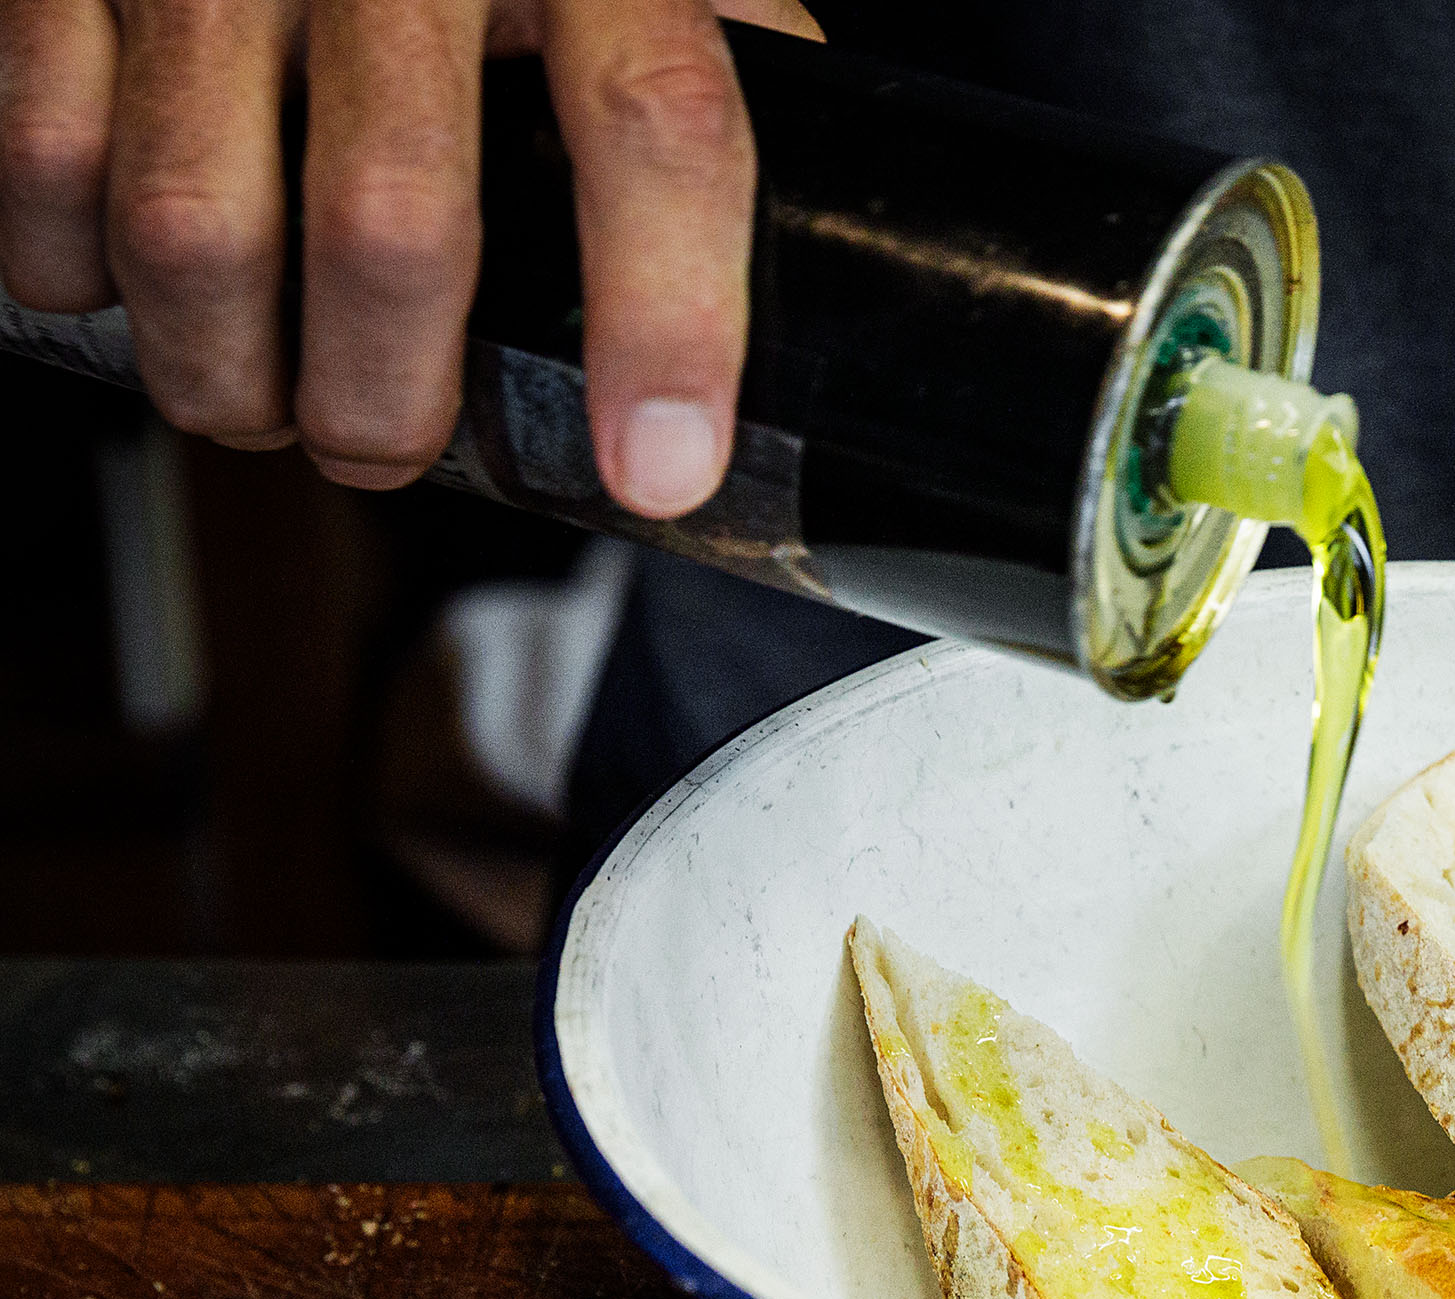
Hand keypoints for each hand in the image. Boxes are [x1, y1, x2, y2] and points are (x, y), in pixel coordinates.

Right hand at [0, 0, 817, 517]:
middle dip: (384, 405)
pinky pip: (39, 161)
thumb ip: (718, 90)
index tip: (659, 470)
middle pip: (393, 227)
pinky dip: (71, 274)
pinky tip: (127, 288)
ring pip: (198, 226)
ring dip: (224, 374)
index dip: (666, 318)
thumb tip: (797, 304)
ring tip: (258, 399)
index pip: (658, 126)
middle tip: (381, 446)